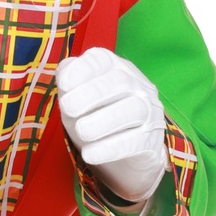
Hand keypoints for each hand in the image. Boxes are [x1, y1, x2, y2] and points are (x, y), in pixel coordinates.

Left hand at [55, 47, 167, 203]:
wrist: (124, 156)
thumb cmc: (95, 117)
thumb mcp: (76, 98)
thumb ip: (68, 81)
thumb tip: (64, 71)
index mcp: (116, 70)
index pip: (103, 60)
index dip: (83, 69)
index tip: (63, 84)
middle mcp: (137, 86)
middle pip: (120, 81)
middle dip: (92, 93)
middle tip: (68, 108)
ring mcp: (148, 112)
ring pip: (133, 109)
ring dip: (104, 120)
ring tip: (81, 132)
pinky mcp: (151, 140)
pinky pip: (135, 141)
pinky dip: (111, 148)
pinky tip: (90, 154)